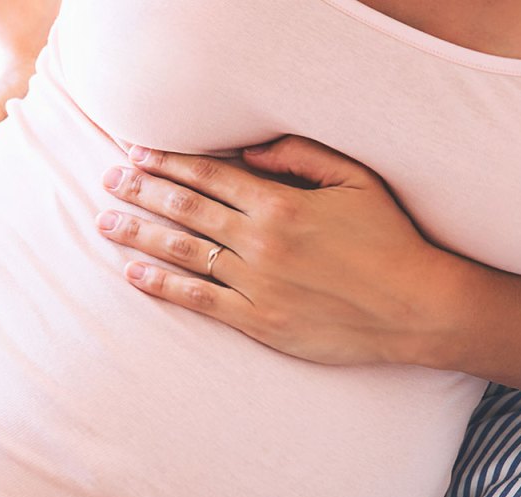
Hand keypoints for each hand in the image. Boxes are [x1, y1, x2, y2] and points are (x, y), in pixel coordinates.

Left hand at [95, 136, 462, 366]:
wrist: (415, 307)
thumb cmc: (389, 240)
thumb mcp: (356, 179)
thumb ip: (302, 156)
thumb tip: (251, 152)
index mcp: (281, 202)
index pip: (210, 176)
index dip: (169, 162)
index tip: (137, 152)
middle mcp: (261, 241)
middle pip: (187, 210)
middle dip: (142, 191)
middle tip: (108, 180)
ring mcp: (257, 284)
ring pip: (184, 253)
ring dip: (140, 235)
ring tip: (105, 221)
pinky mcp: (259, 321)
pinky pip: (199, 300)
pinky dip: (162, 285)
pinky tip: (133, 274)